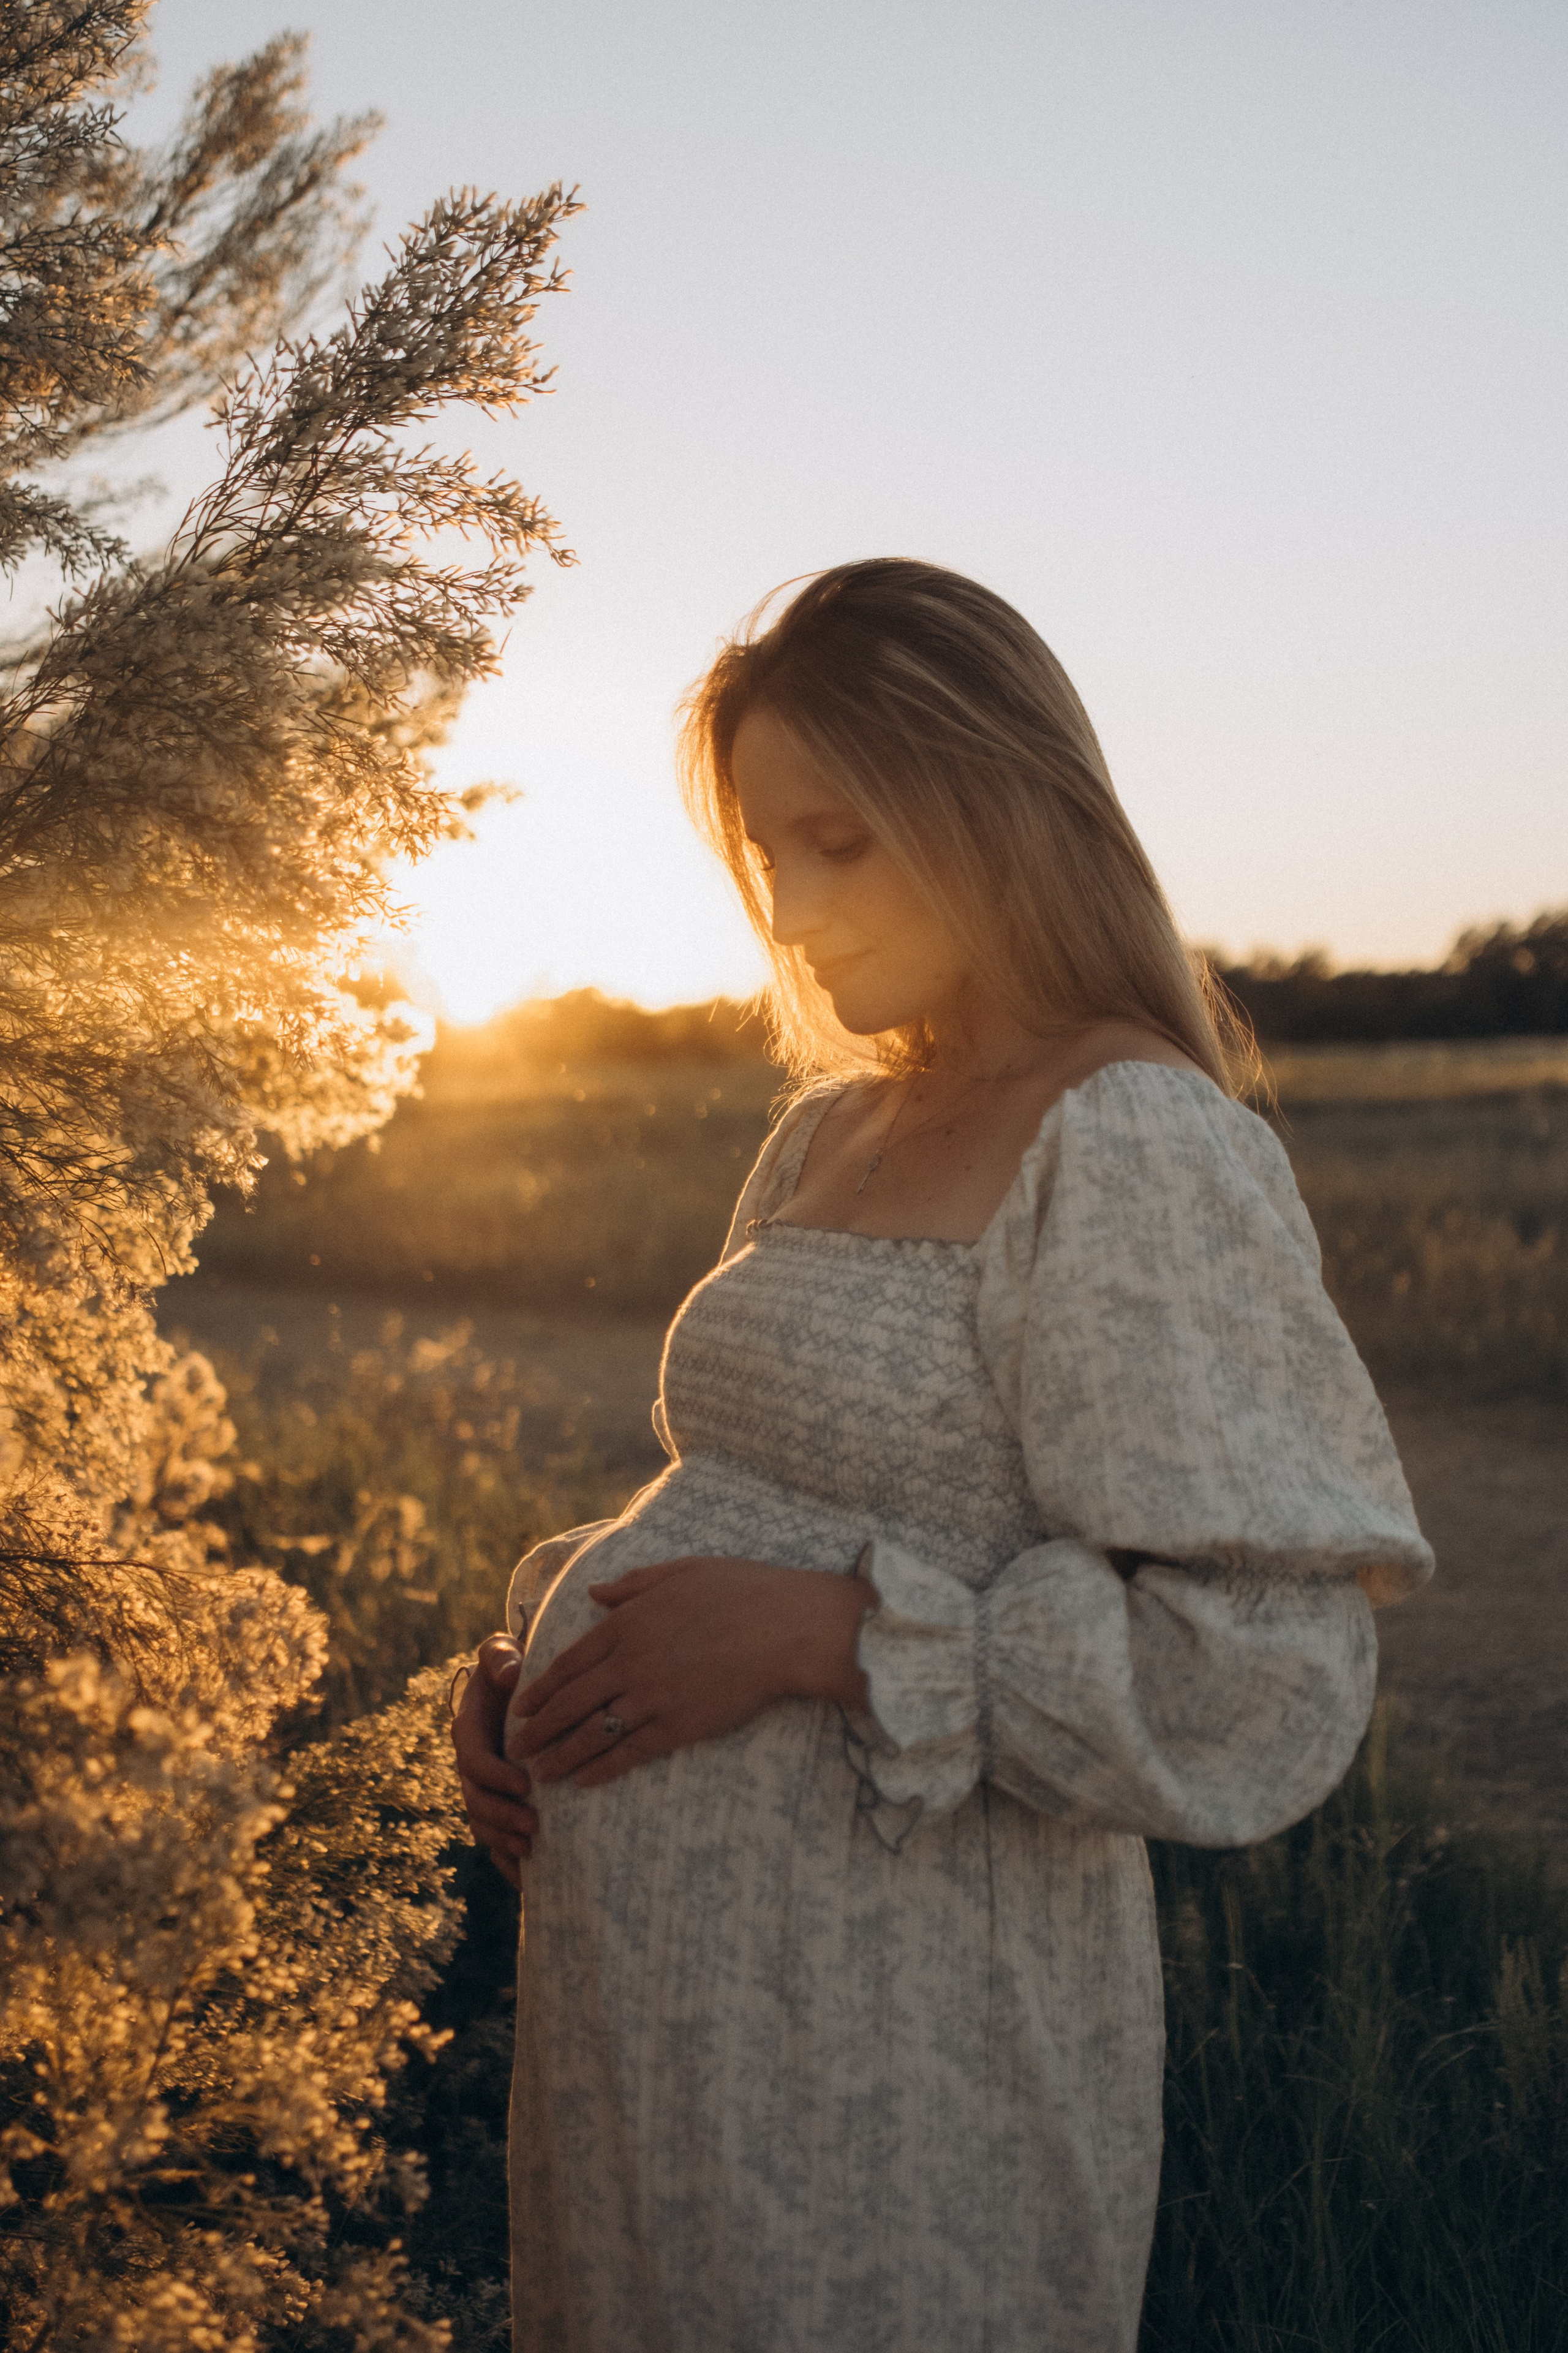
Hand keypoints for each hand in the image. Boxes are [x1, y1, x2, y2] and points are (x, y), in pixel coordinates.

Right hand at [451, 1633, 538, 1888]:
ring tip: (530, 1850)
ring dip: (501, 1840)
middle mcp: (471, 1762)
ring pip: (481, 1822)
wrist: (519, 1688)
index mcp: (469, 1728)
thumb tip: (509, 1671)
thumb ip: (499, 1657)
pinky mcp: (497, 1804)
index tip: (524, 1783)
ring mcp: (482, 1787)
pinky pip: (493, 1838)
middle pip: (475, 1798)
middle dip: (500, 1816)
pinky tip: (528, 1880)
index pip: (473, 1757)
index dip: (493, 1774)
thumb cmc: (513, 1666)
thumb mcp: (503, 1654)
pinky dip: (506, 1861)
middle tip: (532, 1826)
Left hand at [507, 1555, 872, 1790]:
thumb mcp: (680, 1571)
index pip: (569, 1662)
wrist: (785, 1628)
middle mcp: (631, 1662)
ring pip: (592, 1733)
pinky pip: (630, 1752)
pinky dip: (602, 1769)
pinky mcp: (679, 1725)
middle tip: (514, 1748)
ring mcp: (652, 1697)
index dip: (540, 1688)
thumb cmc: (740, 1590)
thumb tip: (593, 1592)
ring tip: (538, 1773)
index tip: (520, 1707)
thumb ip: (632, 1584)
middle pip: (570, 1702)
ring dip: (560, 1756)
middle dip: (537, 1729)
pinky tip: (583, 1781)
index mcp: (627, 1623)